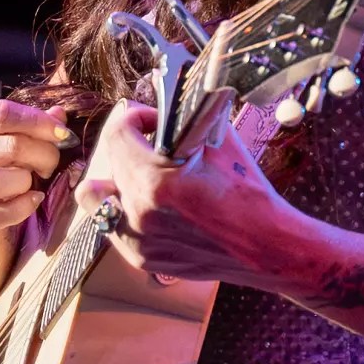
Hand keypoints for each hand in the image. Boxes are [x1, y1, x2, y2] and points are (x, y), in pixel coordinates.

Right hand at [0, 100, 71, 249]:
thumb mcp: (2, 139)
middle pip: (8, 146)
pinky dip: (22, 207)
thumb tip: (59, 115)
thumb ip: (29, 125)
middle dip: (42, 154)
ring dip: (26, 180)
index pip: (1, 114)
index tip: (61, 133)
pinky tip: (33, 200)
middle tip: (50, 162)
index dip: (37, 121)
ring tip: (33, 181)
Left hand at [78, 97, 296, 289]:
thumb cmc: (248, 195)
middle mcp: (138, 211)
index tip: (151, 122)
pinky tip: (149, 203)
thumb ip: (183, 123)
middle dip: (129, 146)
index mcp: (155, 180)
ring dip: (116, 179)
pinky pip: (111, 223)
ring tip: (142, 176)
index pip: (117, 134)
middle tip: (152, 146)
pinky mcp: (139, 256)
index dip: (134, 119)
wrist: (266, 247)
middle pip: (109, 161)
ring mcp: (136, 238)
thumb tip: (163, 107)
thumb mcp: (219, 144)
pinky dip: (124, 208)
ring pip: (97, 196)